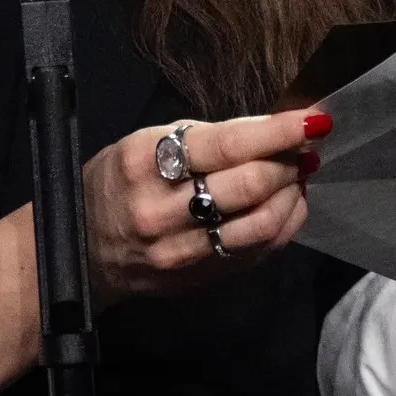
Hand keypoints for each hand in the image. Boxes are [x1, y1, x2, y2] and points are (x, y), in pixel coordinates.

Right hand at [80, 109, 327, 307]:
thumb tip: (268, 131)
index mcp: (145, 163)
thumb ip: (202, 140)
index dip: (278, 131)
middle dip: (290, 161)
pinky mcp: (200, 277)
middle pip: (251, 185)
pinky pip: (258, 250)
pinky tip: (289, 203)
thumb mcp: (142, 144)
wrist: (82, 249)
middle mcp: (162, 210)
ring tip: (299, 173)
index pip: (227, 144)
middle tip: (306, 145)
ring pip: (262, 223)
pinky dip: (284, 223)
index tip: (313, 119)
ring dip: (292, 193)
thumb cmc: (116, 184)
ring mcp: (182, 250)